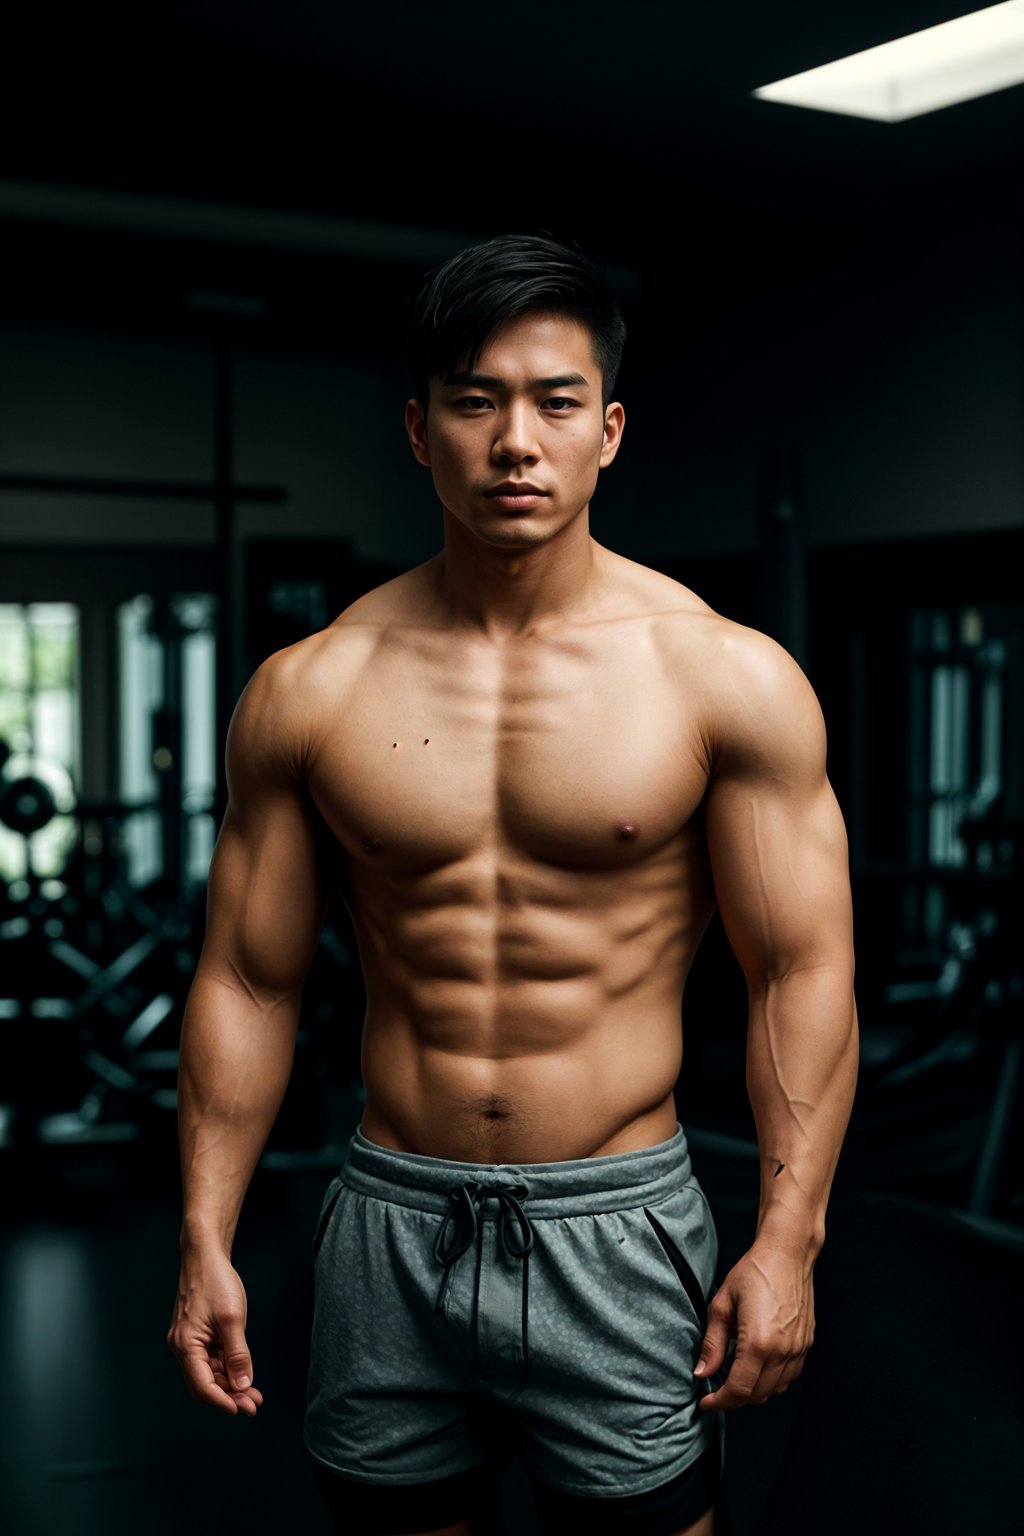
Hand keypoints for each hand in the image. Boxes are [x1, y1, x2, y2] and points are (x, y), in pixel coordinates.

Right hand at [167, 1248, 263, 1416]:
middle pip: (205, 1383)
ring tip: (253, 1392)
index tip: (244, 1409)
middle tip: (254, 1404)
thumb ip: (238, 1355)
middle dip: (229, 1395)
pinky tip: (242, 1371)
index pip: (202, 1387)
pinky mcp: (197, 1333)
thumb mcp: (232, 1319)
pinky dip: (226, 1367)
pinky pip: (210, 1358)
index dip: (223, 1401)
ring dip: (230, 1383)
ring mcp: (189, 1340)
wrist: (204, 1254)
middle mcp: (183, 1347)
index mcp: (185, 1346)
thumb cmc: (215, 1282)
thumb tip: (243, 1385)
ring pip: (209, 1372)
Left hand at [694, 1237, 814, 1410]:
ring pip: (774, 1390)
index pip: (739, 1390)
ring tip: (734, 1379)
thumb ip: (712, 1344)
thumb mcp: (722, 1304)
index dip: (720, 1402)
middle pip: (757, 1395)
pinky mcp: (806, 1345)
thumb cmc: (753, 1273)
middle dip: (733, 1400)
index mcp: (759, 1343)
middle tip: (715, 1392)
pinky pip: (788, 1377)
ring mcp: (798, 1350)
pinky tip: (757, 1368)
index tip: (706, 1402)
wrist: (787, 1255)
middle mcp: (783, 1352)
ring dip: (753, 1392)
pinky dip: (771, 1381)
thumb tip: (702, 1373)